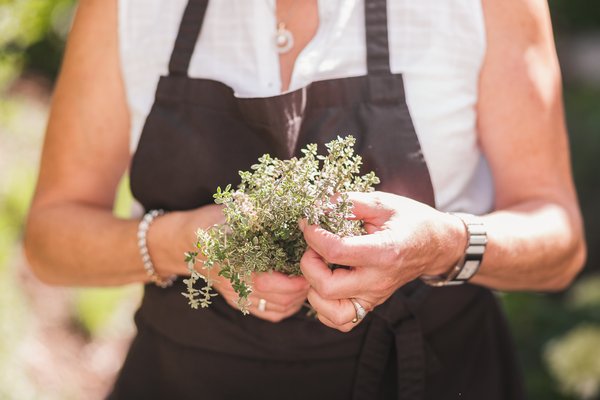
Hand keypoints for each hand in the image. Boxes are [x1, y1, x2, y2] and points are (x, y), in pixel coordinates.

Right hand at [176, 205, 309, 321]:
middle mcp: (236, 284)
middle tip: (316, 268)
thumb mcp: (232, 212)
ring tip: (309, 277)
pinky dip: (287, 306)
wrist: (184, 241)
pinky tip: (295, 291)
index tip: (308, 262)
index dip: (293, 277)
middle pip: (278, 298)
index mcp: (233, 262)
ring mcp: (238, 296)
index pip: (267, 281)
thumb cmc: (211, 222)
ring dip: (298, 297)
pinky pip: (268, 313)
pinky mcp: (240, 300)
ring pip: (277, 308)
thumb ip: (254, 213)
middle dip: (302, 286)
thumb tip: (284, 204)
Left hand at [299, 191, 465, 331]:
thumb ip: (349, 202)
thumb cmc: (411, 220)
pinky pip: (341, 321)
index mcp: (383, 251)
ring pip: (331, 313)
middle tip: (314, 248)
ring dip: (315, 291)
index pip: (335, 251)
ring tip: (320, 268)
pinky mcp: (371, 304)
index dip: (313, 235)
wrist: (437, 245)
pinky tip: (326, 284)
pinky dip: (325, 308)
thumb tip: (318, 206)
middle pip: (327, 288)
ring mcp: (374, 296)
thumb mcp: (383, 202)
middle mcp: (378, 280)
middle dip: (309, 265)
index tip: (309, 222)